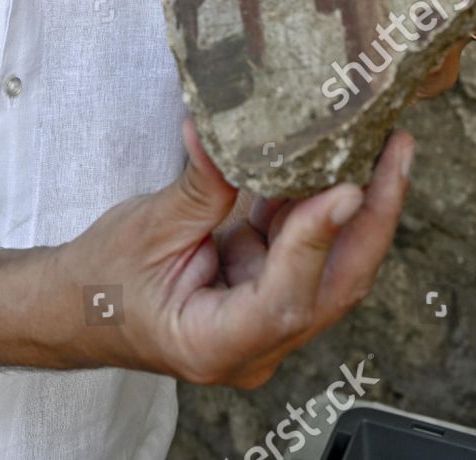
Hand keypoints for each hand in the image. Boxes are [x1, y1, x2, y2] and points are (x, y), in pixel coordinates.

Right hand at [54, 118, 413, 389]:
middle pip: (334, 285)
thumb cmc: (104, 280)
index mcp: (216, 343)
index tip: (348, 188)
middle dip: (373, 215)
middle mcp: (255, 343)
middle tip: (396, 150)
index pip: (284, 299)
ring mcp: (267, 319)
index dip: (319, 241)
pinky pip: (306, 247)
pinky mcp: (266, 289)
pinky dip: (319, 202)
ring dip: (356, 204)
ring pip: (331, 266)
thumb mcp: (149, 228)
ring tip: (381, 142)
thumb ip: (203, 186)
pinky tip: (336, 156)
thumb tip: (230, 132)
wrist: (79, 304)